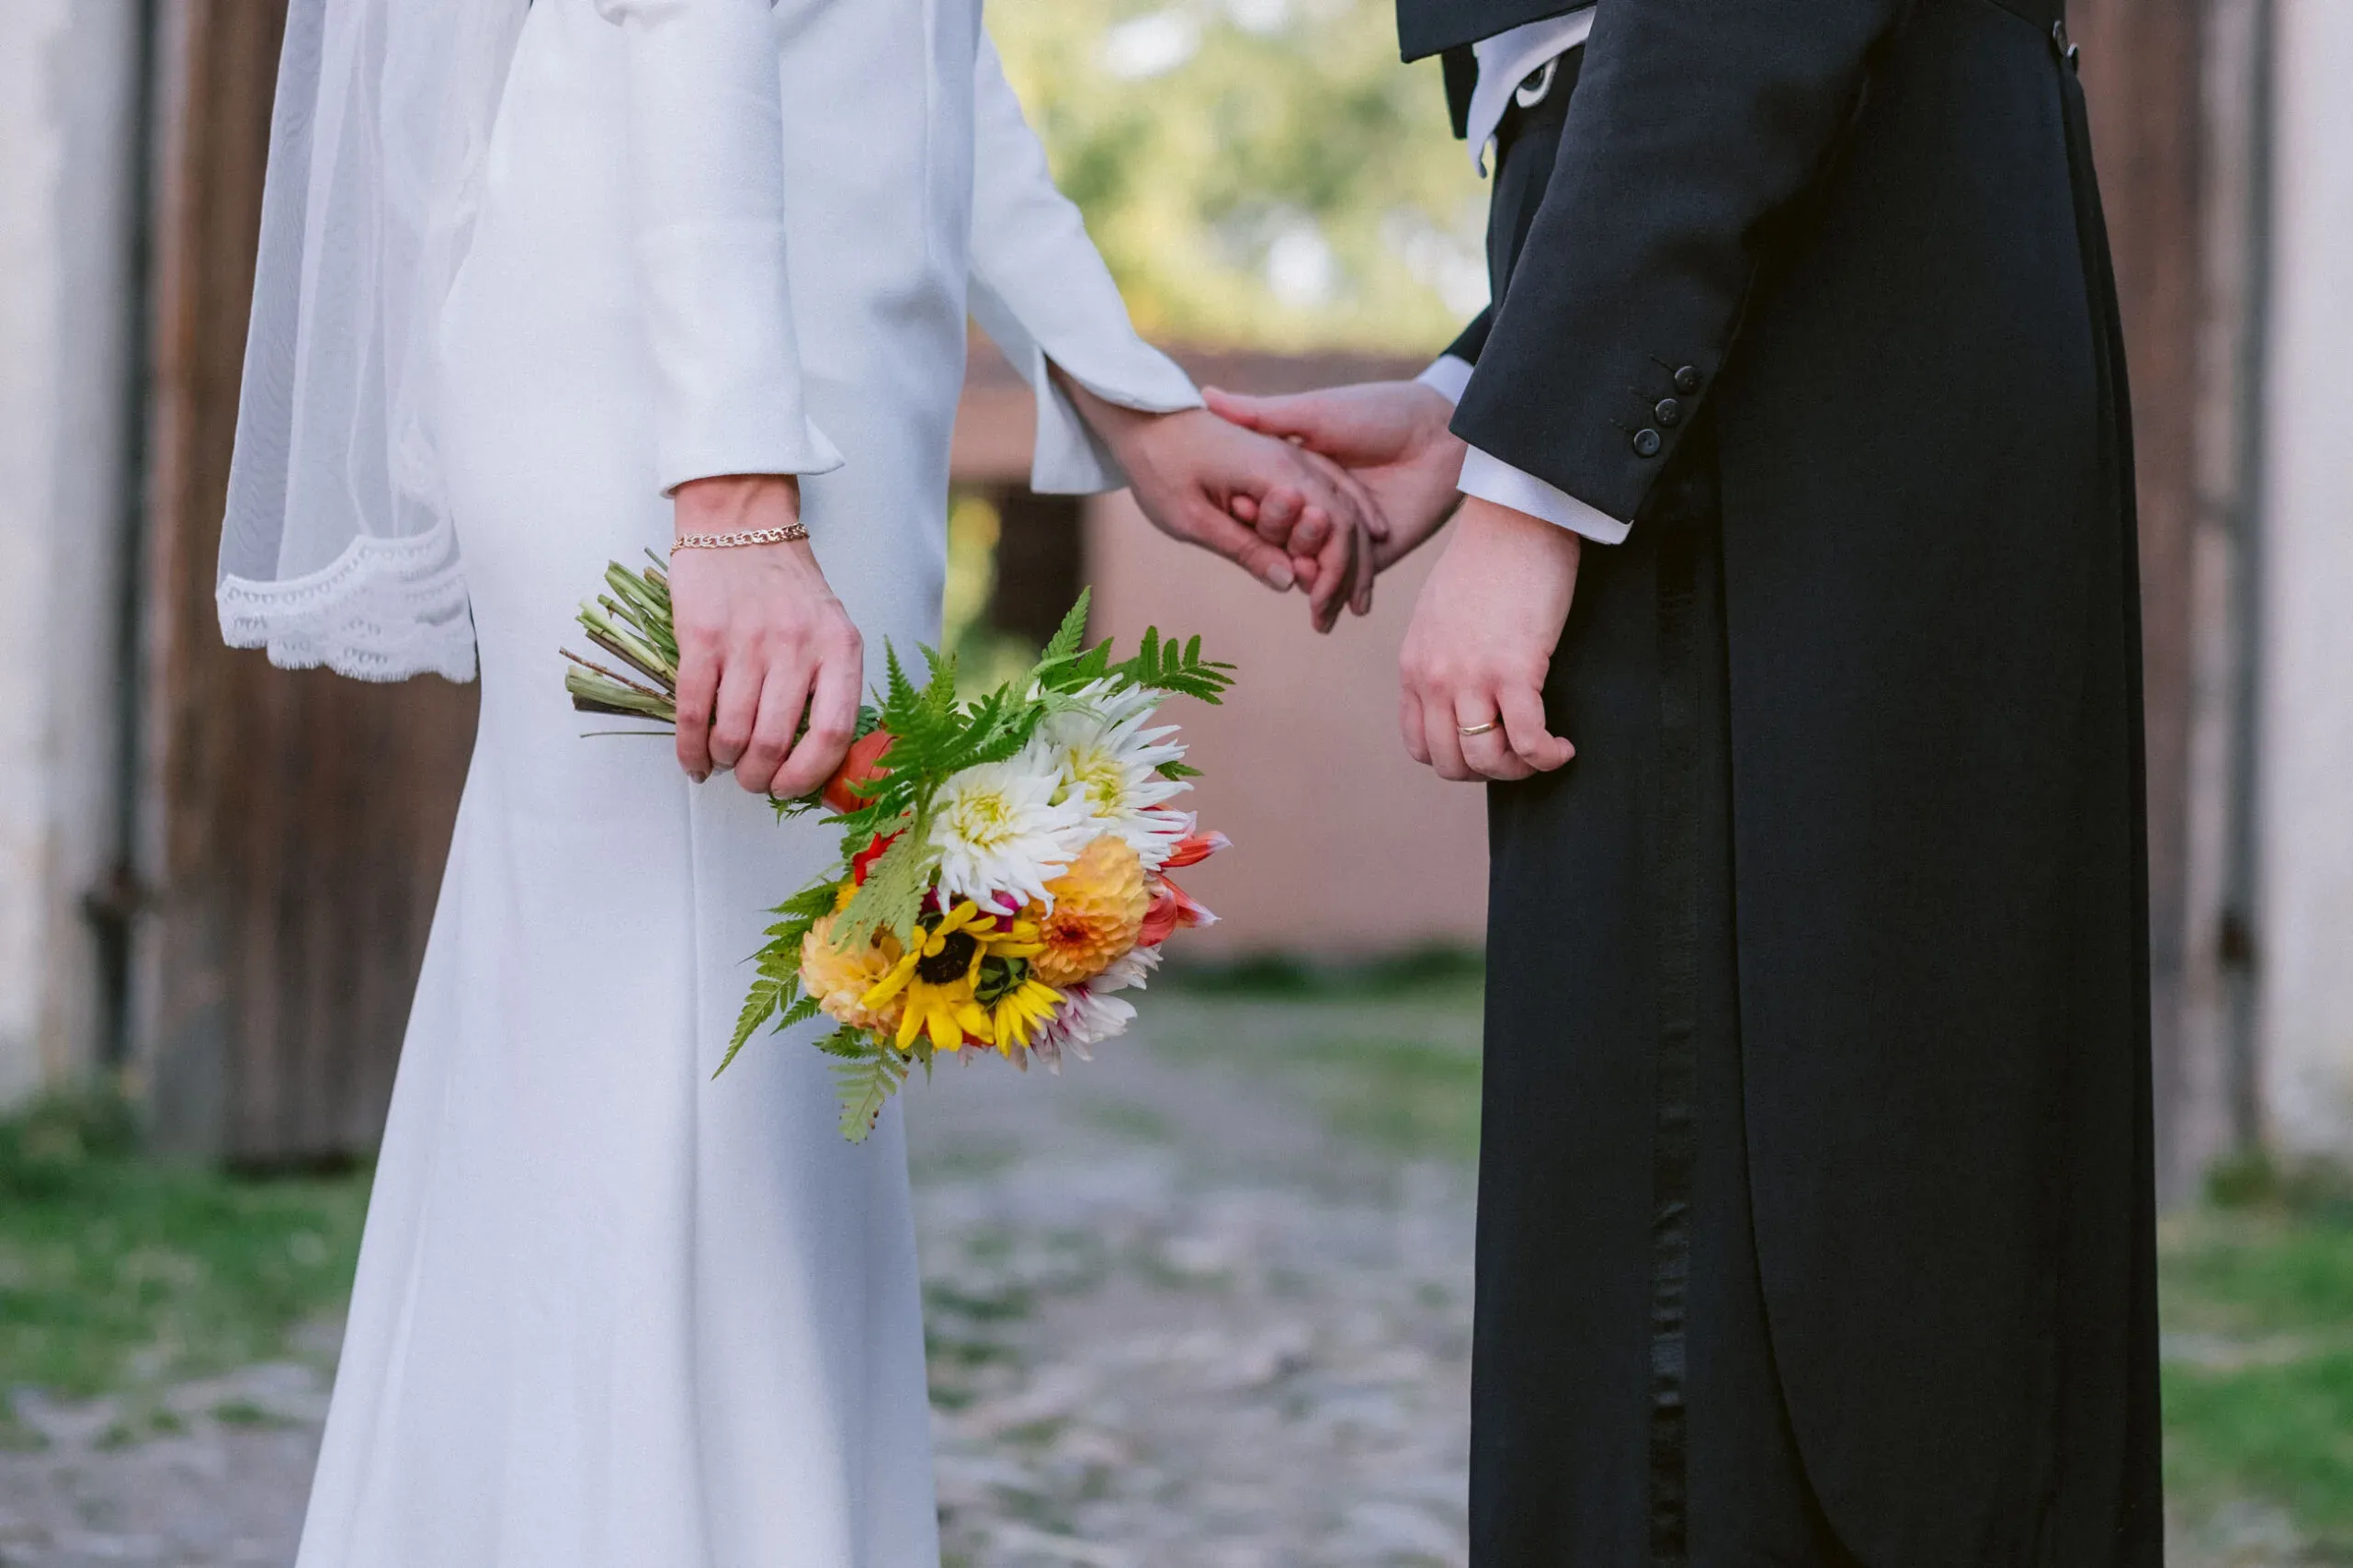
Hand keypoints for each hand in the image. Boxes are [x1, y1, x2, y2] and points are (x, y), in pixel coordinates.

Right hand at [668, 475, 863, 796]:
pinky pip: (694, 712)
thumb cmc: (788, 585)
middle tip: (751, 780)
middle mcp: (797, 647)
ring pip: (733, 733)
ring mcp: (748, 642)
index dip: (809, 776)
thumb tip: (814, 757)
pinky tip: (693, 760)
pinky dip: (690, 748)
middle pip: (776, 743)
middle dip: (758, 777)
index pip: (833, 733)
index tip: (790, 789)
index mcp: (840, 648)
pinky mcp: (702, 637)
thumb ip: (829, 683)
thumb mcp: (831, 628)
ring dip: (725, 761)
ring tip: (723, 762)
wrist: (742, 523)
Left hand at [1056, 373, 1387, 633]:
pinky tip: (1351, 542)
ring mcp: (1292, 452)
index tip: (1323, 615)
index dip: (1335, 575)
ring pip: (1345, 501)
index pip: (1333, 527)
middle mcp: (1295, 458)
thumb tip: (1290, 583)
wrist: (1142, 415)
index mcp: (1277, 472)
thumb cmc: (1158, 467)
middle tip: (1350, 614)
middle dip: (1354, 569)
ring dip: (1356, 547)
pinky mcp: (1283, 454)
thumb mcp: (1192, 519)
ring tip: (1355, 595)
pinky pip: (1330, 486)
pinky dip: (1346, 517)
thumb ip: (1244, 548)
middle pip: (1347, 516)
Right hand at [1203, 380, 1465, 570]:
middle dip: (1272, 543)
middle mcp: (1312, 507)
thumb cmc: (1377, 411)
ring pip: (1306, 564)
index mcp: (1294, 474)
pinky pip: (1341, 581)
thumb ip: (1262, 414)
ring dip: (1298, 574)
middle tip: (1272, 538)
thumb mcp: (1313, 412)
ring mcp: (1339, 534)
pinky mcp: (1369, 557)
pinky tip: (1318, 598)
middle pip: (1278, 538)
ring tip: (1297, 574)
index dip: (1247, 509)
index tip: (1238, 507)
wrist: (1442, 433)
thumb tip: (1206, 395)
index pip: (1258, 502)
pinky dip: (1328, 593)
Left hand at [1398, 497, 1579, 781]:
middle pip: (1451, 762)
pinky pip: (1528, 740)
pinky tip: (1563, 747)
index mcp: (1413, 666)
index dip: (1457, 758)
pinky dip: (1548, 755)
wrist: (1513, 519)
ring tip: (1543, 752)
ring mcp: (1471, 676)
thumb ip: (1438, 656)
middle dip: (1490, 770)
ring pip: (1485, 760)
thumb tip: (1459, 689)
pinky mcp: (1514, 669)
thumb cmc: (1486, 561)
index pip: (1420, 744)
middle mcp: (1433, 677)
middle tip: (1521, 755)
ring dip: (1519, 769)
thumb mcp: (1437, 616)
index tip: (1488, 747)